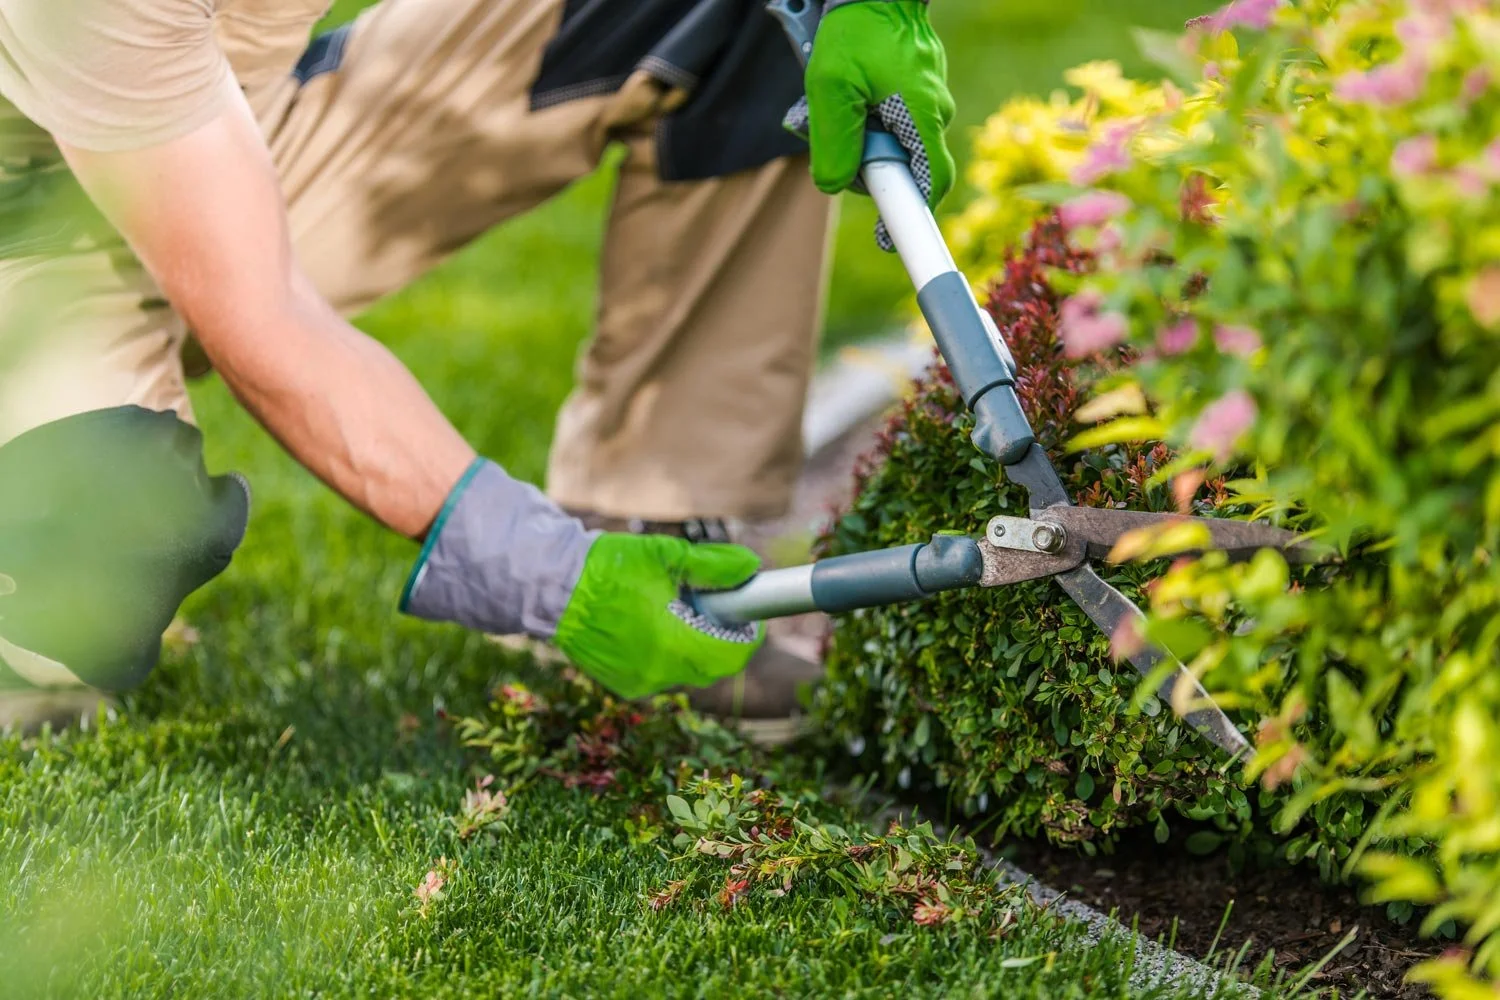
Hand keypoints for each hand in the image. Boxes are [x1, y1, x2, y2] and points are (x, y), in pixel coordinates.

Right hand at [555, 534, 762, 697]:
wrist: (554, 589)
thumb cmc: (611, 568)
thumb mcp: (667, 557)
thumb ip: (714, 566)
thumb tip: (750, 568)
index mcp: (675, 645)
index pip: (734, 654)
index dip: (749, 634)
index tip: (748, 612)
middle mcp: (660, 674)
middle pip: (714, 666)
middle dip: (722, 638)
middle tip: (715, 606)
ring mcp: (640, 684)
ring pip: (687, 671)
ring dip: (694, 645)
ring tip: (677, 610)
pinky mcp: (624, 685)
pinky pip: (661, 673)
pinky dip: (668, 653)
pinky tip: (651, 624)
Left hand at [803, 0, 955, 209]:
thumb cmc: (856, 32)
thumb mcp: (830, 88)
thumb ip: (832, 141)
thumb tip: (833, 184)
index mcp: (923, 117)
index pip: (931, 184)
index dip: (911, 219)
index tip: (889, 240)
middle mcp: (935, 111)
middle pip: (905, 167)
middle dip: (869, 165)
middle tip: (837, 143)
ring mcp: (930, 99)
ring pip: (897, 142)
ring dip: (865, 138)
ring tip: (841, 106)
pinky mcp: (919, 90)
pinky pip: (896, 120)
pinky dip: (870, 119)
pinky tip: (853, 95)